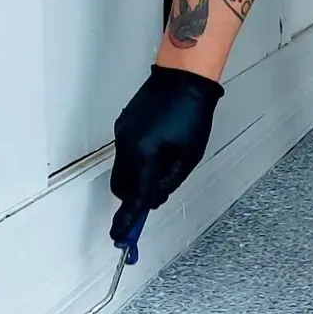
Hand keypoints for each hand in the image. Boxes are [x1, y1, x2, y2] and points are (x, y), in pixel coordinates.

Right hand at [108, 66, 222, 260]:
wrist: (183, 77)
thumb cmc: (192, 115)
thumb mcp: (189, 156)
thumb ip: (169, 181)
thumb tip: (154, 197)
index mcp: (145, 155)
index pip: (133, 195)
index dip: (127, 219)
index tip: (120, 236)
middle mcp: (127, 145)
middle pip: (121, 186)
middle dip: (134, 195)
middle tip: (157, 193)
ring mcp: (122, 134)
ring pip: (123, 169)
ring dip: (137, 176)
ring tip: (165, 162)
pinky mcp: (123, 125)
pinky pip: (126, 152)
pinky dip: (137, 160)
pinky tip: (159, 147)